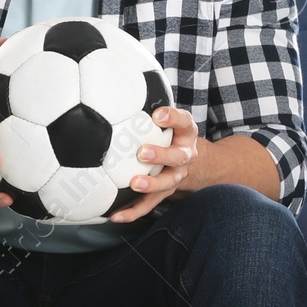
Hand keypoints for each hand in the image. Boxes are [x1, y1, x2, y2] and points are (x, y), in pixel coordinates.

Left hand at [108, 105, 198, 222]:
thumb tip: (115, 90)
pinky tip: (115, 216)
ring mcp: (175, 176)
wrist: (192, 162)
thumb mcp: (168, 119)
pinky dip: (133, 212)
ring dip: (150, 184)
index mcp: (185, 133)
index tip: (157, 114)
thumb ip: (150, 109)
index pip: (183, 121)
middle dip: (161, 155)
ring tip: (135, 184)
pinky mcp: (164, 193)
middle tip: (143, 152)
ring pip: (166, 183)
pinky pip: (149, 205)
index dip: (172, 117)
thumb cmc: (170, 134)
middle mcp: (185, 155)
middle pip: (178, 156)